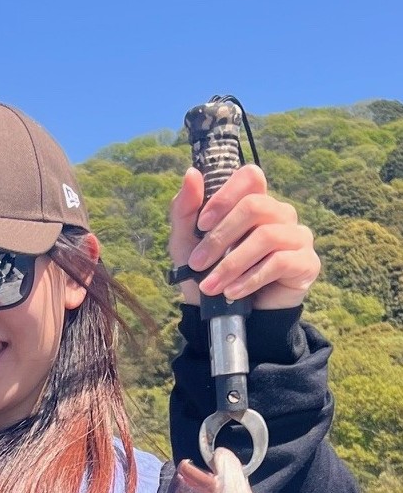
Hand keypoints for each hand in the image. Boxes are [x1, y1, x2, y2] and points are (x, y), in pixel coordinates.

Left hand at [169, 165, 319, 309]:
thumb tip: (191, 174)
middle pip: (255, 206)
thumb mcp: (186, 245)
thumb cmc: (207, 275)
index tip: (201, 224)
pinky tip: (232, 293)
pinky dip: (251, 278)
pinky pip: (280, 262)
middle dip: (220, 237)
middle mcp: (279, 214)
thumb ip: (185, 210)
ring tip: (211, 286)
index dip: (225, 196)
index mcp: (254, 203)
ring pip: (266, 236)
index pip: (250, 176)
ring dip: (232, 264)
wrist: (225, 318)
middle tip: (197, 263)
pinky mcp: (306, 263)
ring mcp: (296, 237)